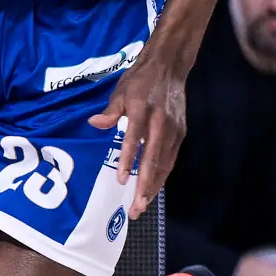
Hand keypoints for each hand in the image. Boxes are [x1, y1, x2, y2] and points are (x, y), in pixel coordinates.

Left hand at [92, 55, 188, 219]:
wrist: (169, 68)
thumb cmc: (140, 81)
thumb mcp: (120, 91)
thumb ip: (110, 111)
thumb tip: (95, 123)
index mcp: (143, 111)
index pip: (134, 140)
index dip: (127, 161)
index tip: (120, 180)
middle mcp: (161, 123)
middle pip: (153, 159)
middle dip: (144, 186)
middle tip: (135, 207)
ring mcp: (173, 130)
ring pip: (164, 164)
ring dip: (153, 186)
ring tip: (142, 205)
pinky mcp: (180, 134)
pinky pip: (170, 159)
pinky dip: (162, 176)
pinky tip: (153, 189)